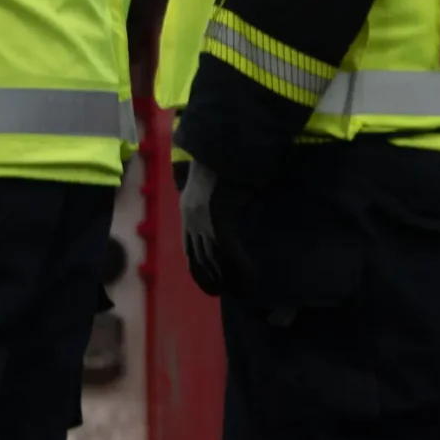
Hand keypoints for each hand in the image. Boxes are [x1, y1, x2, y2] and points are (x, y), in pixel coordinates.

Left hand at [181, 159, 228, 296]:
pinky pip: (230, 250)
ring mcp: (204, 222)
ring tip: (238, 289)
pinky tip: (251, 275)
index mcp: (187, 211)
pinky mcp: (219, 221)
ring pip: (214, 258)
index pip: (188, 248)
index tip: (205, 281)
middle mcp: (192, 220)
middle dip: (211, 276)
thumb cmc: (221, 162)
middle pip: (200, 257)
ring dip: (226, 276)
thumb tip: (228, 211)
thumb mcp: (211, 185)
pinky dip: (241, 265)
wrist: (221, 147)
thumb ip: (215, 200)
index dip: (196, 267)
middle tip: (223, 291)